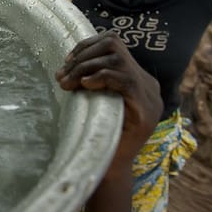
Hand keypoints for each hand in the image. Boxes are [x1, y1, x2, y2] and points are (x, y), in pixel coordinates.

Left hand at [56, 32, 161, 167]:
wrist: (108, 168)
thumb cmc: (95, 131)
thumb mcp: (92, 97)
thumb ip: (89, 77)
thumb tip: (65, 61)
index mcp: (137, 78)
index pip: (114, 43)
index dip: (87, 46)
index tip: (66, 61)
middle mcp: (147, 84)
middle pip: (115, 46)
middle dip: (83, 56)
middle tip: (62, 75)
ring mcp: (149, 97)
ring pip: (118, 61)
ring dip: (86, 68)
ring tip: (66, 83)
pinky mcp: (146, 112)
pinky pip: (126, 81)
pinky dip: (102, 78)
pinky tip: (85, 86)